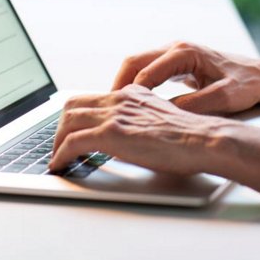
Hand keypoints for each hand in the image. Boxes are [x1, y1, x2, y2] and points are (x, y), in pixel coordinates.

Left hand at [48, 85, 224, 175]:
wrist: (202, 139)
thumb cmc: (189, 137)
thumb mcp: (160, 118)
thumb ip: (141, 119)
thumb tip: (130, 135)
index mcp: (131, 93)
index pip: (91, 97)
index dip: (75, 116)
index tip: (70, 131)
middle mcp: (120, 99)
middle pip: (73, 105)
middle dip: (60, 127)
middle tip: (58, 145)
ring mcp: (114, 115)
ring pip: (67, 121)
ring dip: (56, 141)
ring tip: (57, 158)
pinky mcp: (112, 134)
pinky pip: (72, 142)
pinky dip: (60, 155)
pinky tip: (60, 165)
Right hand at [112, 42, 259, 115]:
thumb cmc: (248, 85)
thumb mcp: (223, 99)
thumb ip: (194, 106)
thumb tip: (165, 115)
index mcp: (185, 53)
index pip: (145, 72)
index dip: (129, 94)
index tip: (119, 114)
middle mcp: (177, 49)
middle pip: (134, 62)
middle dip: (118, 85)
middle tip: (107, 110)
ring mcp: (176, 55)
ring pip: (139, 65)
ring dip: (126, 85)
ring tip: (115, 110)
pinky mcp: (178, 65)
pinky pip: (149, 72)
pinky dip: (137, 86)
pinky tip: (134, 105)